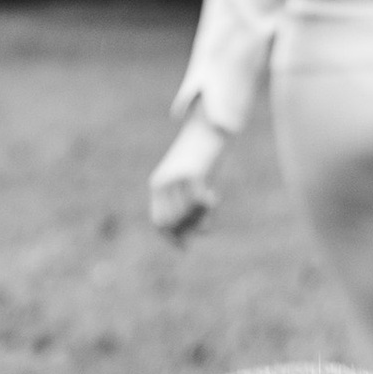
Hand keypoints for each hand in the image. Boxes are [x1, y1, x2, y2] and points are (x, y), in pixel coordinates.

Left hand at [148, 115, 224, 239]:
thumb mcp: (192, 184)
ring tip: (211, 203)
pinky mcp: (192, 173)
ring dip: (202, 217)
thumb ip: (187, 206)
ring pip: (186, 215)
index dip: (172, 238)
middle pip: (172, 223)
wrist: (208, 126)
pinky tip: (214, 196)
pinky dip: (208, 207)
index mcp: (158, 185)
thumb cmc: (203, 157)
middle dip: (190, 228)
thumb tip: (186, 239)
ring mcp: (176, 178)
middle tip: (206, 217)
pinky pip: (198, 203)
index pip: (159, 222)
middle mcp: (162, 183)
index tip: (185, 248)